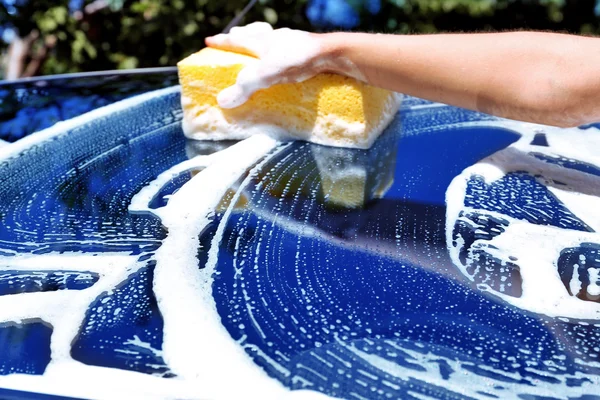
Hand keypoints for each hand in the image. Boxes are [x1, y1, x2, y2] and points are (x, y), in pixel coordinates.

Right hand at [205, 22, 324, 108]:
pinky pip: (287, 48)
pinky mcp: (306, 50)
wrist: (330, 54)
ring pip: (271, 39)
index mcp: (261, 41)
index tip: (209, 40)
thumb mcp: (265, 75)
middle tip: (234, 37)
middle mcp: (275, 37)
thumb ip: (244, 87)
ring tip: (259, 50)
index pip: (235, 40)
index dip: (222, 42)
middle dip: (242, 36)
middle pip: (253, 33)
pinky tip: (284, 60)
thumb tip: (223, 100)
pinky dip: (280, 52)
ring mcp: (291, 42)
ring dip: (262, 43)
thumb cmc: (296, 59)